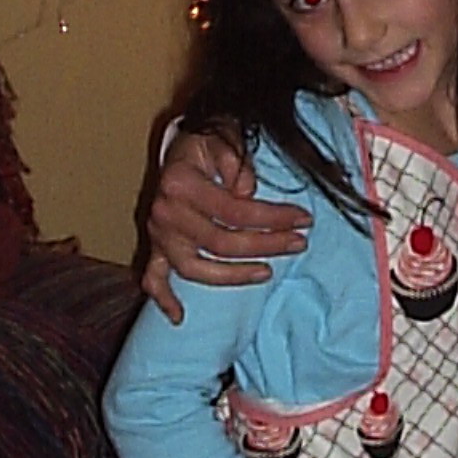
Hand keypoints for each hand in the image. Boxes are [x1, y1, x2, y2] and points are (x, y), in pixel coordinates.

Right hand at [141, 127, 309, 322]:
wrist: (179, 145)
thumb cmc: (205, 143)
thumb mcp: (223, 139)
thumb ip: (237, 164)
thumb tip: (248, 193)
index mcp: (180, 184)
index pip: (234, 210)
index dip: (272, 218)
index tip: (303, 219)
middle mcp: (165, 212)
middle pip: (220, 242)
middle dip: (265, 245)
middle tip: (298, 243)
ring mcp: (159, 234)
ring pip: (193, 267)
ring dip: (232, 276)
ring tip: (267, 272)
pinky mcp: (155, 247)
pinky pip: (154, 278)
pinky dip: (164, 299)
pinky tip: (179, 318)